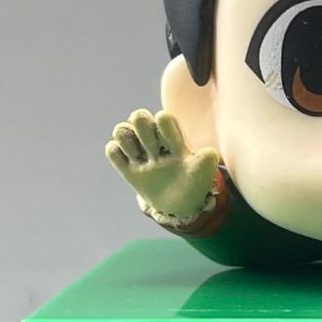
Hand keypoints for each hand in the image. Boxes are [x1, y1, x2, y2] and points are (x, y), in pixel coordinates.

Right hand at [105, 109, 219, 224]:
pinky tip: (129, 165)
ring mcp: (140, 154)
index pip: (163, 117)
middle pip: (138, 116)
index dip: (164, 126)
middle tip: (153, 151)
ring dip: (127, 141)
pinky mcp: (127, 168)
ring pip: (121, 129)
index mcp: (174, 138)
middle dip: (143, 131)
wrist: (180, 205)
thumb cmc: (193, 183)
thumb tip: (210, 152)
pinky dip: (115, 153)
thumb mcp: (202, 174)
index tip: (173, 147)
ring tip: (138, 157)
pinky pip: (111, 150)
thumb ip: (206, 162)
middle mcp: (155, 141)